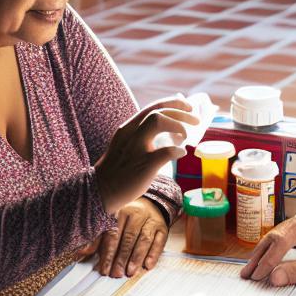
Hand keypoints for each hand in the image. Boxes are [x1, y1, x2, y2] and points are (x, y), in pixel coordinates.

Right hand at [95, 96, 197, 214]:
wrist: (99, 191)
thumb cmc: (117, 169)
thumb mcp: (126, 144)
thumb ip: (142, 134)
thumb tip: (168, 124)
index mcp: (128, 128)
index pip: (153, 106)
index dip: (174, 103)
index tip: (188, 106)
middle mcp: (131, 133)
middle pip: (158, 110)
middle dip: (181, 111)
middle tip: (196, 120)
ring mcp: (136, 148)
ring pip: (157, 120)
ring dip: (177, 125)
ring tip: (185, 137)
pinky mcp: (143, 165)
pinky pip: (166, 151)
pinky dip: (177, 150)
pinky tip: (181, 153)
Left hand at [95, 198, 169, 277]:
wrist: (149, 205)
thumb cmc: (125, 219)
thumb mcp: (109, 224)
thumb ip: (97, 238)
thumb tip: (82, 252)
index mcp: (120, 211)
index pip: (113, 233)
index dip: (108, 252)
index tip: (104, 269)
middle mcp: (136, 213)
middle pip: (128, 238)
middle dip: (121, 258)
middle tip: (116, 274)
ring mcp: (151, 220)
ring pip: (144, 239)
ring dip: (136, 257)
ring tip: (130, 272)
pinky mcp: (162, 227)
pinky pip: (159, 241)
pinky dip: (154, 253)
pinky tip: (148, 265)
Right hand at [241, 212, 295, 286]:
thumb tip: (275, 277)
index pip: (278, 245)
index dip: (266, 262)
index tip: (257, 276)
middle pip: (270, 239)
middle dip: (257, 258)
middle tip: (246, 274)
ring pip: (272, 238)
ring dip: (261, 254)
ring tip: (250, 269)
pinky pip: (278, 239)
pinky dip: (269, 250)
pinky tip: (263, 259)